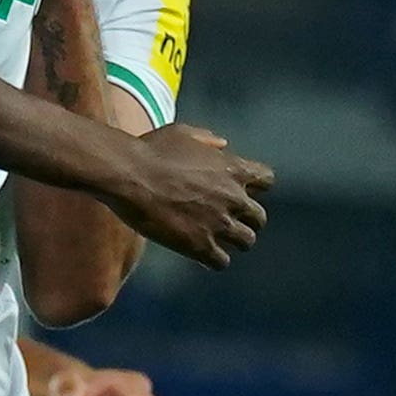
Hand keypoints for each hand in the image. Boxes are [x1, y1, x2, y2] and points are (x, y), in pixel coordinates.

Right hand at [111, 122, 273, 266]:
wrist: (130, 176)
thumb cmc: (152, 150)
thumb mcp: (182, 133)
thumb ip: (207, 139)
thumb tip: (222, 144)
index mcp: (233, 169)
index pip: (266, 180)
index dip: (254, 186)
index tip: (239, 190)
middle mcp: (233, 198)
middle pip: (259, 218)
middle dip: (245, 219)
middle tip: (227, 221)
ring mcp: (219, 223)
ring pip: (246, 242)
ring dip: (233, 241)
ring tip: (216, 240)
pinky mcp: (200, 245)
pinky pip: (221, 262)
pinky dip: (214, 259)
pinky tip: (200, 254)